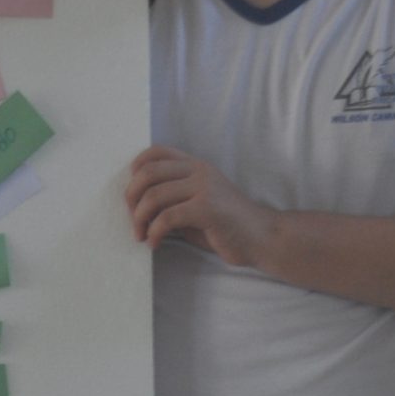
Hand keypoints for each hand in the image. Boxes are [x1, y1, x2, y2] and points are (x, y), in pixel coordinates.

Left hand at [126, 146, 275, 266]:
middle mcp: (199, 171)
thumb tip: (136, 204)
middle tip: (133, 221)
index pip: (156, 152)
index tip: (133, 195)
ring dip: (139, 219)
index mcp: (196, 165)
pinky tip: (155, 243)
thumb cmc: (226, 225)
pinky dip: (154, 233)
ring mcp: (204, 188)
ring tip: (141, 236)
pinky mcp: (207, 209)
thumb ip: (172, 198)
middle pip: (148, 173)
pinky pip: (167, 218)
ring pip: (154, 196)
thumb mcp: (196, 204)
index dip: (136, 169)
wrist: (263, 237)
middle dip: (131, 198)